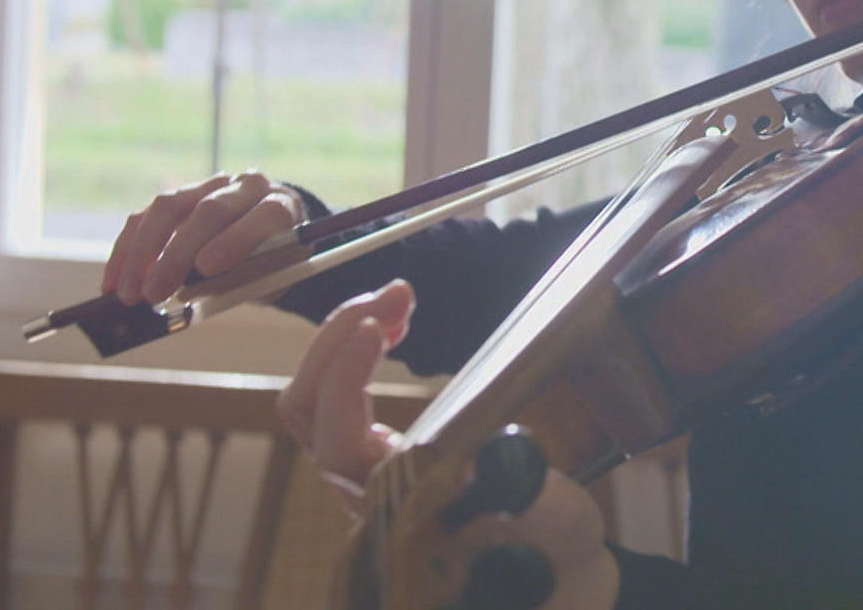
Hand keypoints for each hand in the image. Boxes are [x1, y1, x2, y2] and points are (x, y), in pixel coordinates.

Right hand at [100, 170, 304, 303]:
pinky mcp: (178, 196)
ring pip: (168, 207)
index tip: (206, 268)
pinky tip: (113, 282)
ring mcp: (209, 186)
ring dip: (141, 253)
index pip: (265, 215)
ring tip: (127, 293)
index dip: (236, 240)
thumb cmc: (273, 266)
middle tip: (153, 294)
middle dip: (177, 254)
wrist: (271, 239)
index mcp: (283, 206)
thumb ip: (241, 284)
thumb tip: (185, 302)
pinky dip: (126, 251)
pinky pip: (145, 216)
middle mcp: (246, 187)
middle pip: (210, 211)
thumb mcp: (271, 279)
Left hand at [278, 281, 617, 609]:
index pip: (337, 443)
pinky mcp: (374, 449)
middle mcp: (364, 490)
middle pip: (306, 409)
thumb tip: (504, 458)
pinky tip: (398, 324)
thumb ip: (534, 504)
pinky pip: (336, 392)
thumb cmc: (552, 554)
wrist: (550, 571)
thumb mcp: (556, 527)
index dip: (345, 381)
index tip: (378, 328)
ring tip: (400, 298)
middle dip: (342, 338)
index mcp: (397, 509)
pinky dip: (357, 347)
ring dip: (346, 335)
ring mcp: (363, 468)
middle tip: (399, 292)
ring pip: (314, 396)